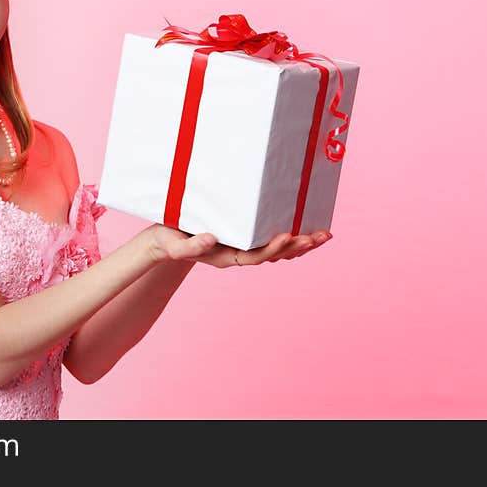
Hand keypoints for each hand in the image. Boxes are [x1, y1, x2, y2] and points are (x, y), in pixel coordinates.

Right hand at [144, 223, 332, 268]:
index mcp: (226, 257)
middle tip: (319, 236)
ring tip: (324, 236)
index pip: (255, 256)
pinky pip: (271, 240)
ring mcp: (243, 247)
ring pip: (278, 250)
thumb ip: (189, 246)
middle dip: (297, 246)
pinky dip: (291, 236)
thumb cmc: (167, 241)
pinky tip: (306, 228)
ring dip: (301, 244)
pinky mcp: (244, 237)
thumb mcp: (173, 245)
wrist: (163, 240)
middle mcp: (238, 254)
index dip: (273, 248)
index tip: (288, 235)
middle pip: (274, 255)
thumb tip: (212, 238)